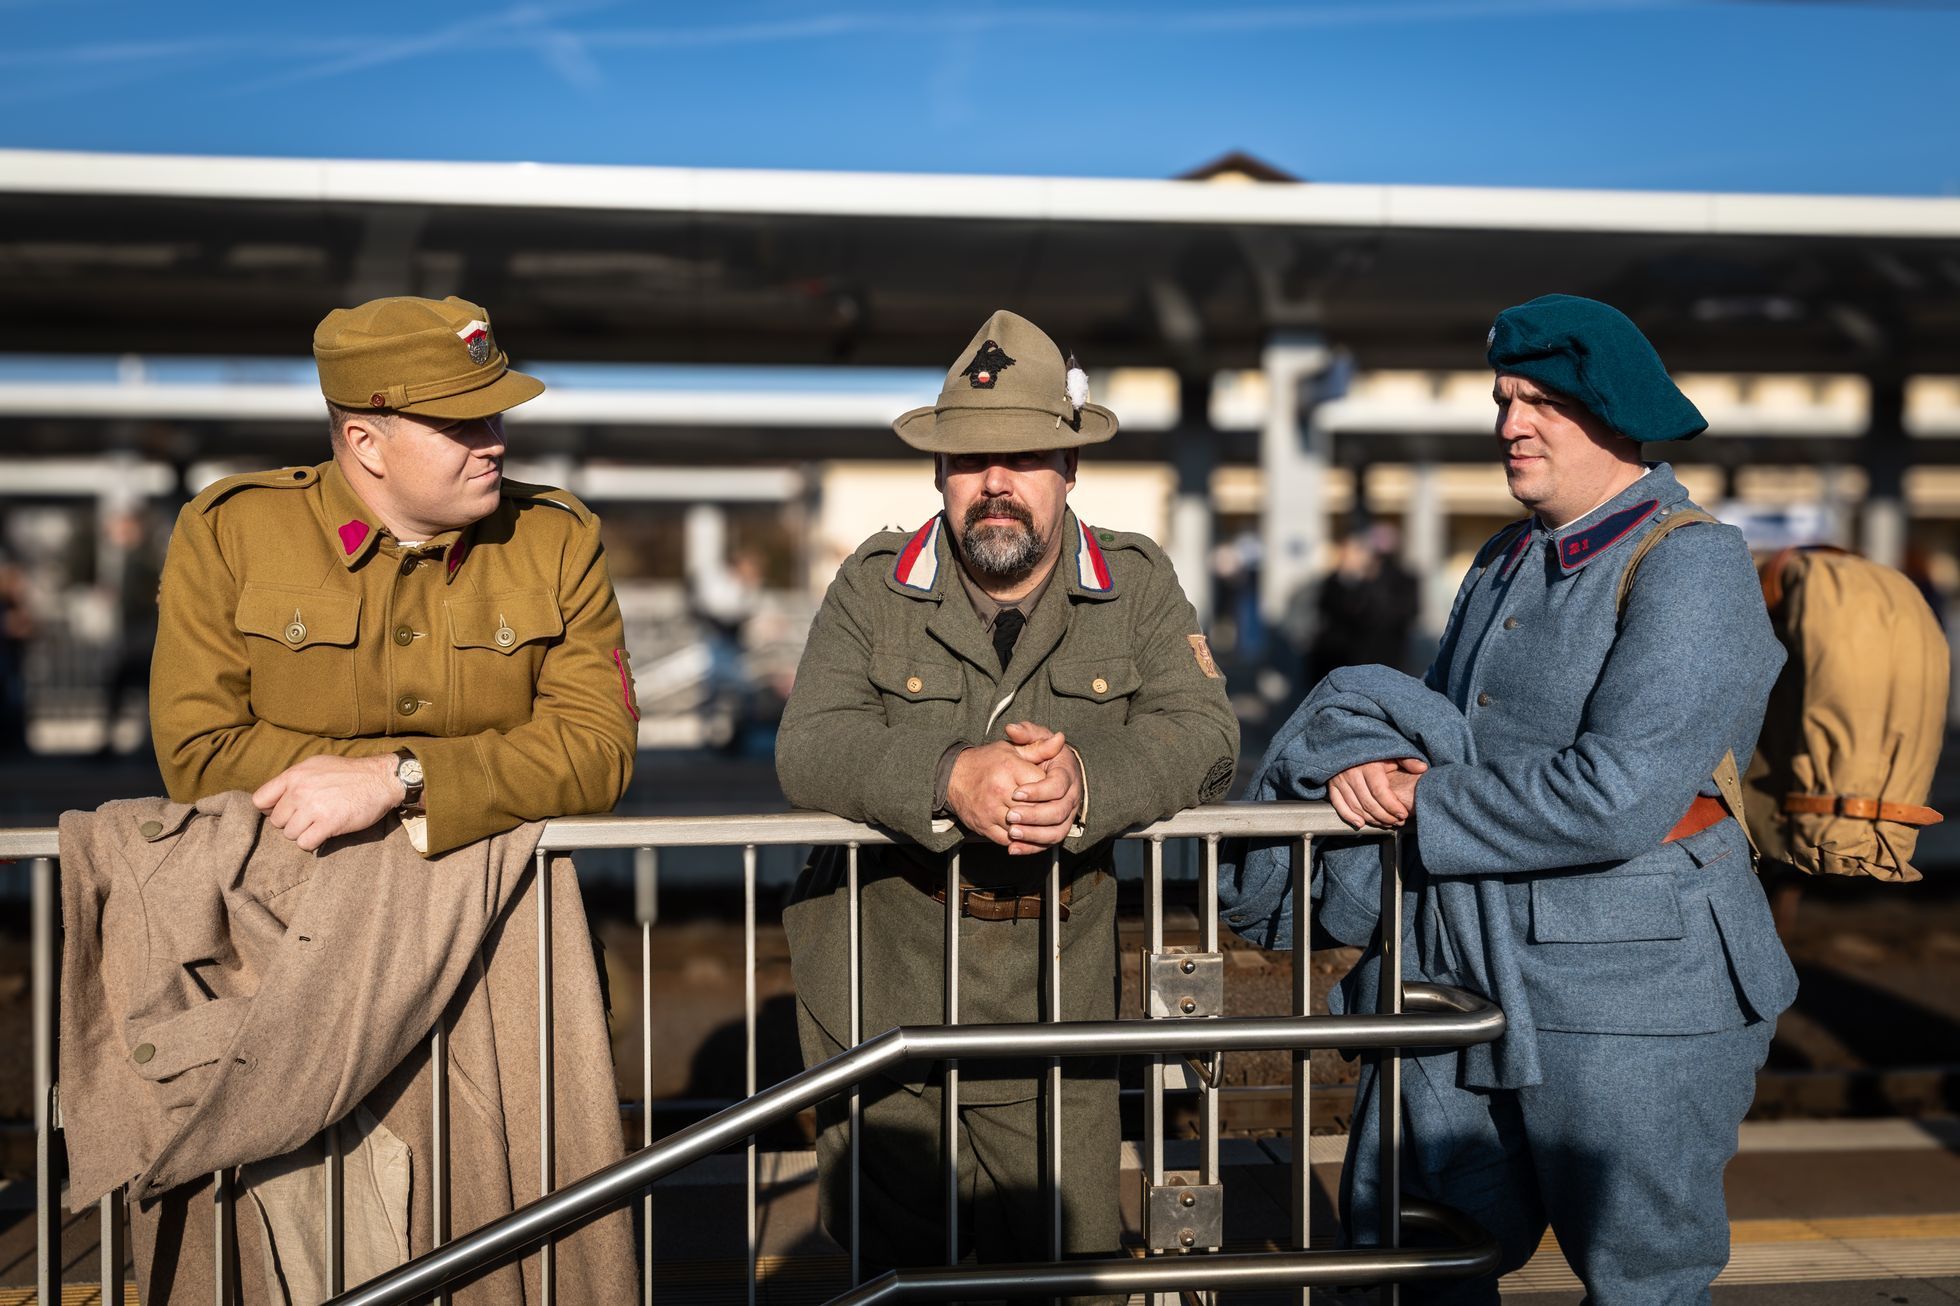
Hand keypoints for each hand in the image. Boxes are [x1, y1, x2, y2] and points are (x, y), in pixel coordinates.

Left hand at [253, 754, 403, 851]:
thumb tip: (276, 797)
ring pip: (290, 834)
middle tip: (309, 819)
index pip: (260, 800)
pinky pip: (305, 844)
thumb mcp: (317, 765)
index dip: (270, 810)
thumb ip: (294, 779)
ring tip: (318, 825)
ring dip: (303, 834)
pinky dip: (312, 843)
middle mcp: (300, 791)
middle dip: (291, 823)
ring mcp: (313, 807)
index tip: (286, 811)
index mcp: (294, 776)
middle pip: (277, 822)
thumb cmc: (349, 773)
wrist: (380, 779)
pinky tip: (324, 834)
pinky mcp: (328, 823)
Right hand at [945, 741, 1050, 850]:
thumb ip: (1039, 748)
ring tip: (1042, 822)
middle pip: (1035, 808)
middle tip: (1053, 809)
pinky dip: (1019, 838)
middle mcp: (999, 789)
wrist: (953, 777)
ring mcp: (990, 810)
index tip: (1056, 791)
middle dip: (1046, 810)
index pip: (1043, 784)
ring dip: (1034, 827)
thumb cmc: (986, 762)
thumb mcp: (1012, 750)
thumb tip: (1060, 739)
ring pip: (1023, 826)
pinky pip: (1008, 838)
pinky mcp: (984, 825)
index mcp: (1009, 767)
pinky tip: (1026, 831)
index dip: (1052, 790)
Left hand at [999, 721, 1082, 853]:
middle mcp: (1071, 796)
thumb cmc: (1045, 755)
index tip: (1016, 793)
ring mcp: (1067, 815)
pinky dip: (1032, 848)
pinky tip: (1014, 848)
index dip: (1038, 791)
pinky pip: (1049, 842)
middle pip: (1058, 811)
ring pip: (1056, 831)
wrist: (1055, 772)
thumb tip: (1013, 729)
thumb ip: (1026, 733)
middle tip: (1010, 815)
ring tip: (1012, 833)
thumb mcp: (1037, 738)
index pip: (1057, 785)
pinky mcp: (1059, 828)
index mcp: (1067, 774)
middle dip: (1034, 815)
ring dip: (1034, 835)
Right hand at [1326, 757, 1428, 830]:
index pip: (1381, 792)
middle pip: (1369, 803)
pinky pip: (1339, 805)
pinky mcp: (1332, 785)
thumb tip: (1422, 768)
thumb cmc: (1371, 750)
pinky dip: (1348, 816)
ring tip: (1384, 823)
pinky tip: (1360, 823)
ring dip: (1371, 819)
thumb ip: (1406, 760)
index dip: (1392, 806)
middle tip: (1396, 821)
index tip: (1403, 814)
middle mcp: (1353, 773)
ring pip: (1356, 806)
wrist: (1346, 742)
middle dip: (1384, 816)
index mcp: (1369, 766)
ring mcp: (1340, 780)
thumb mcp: (1390, 751)